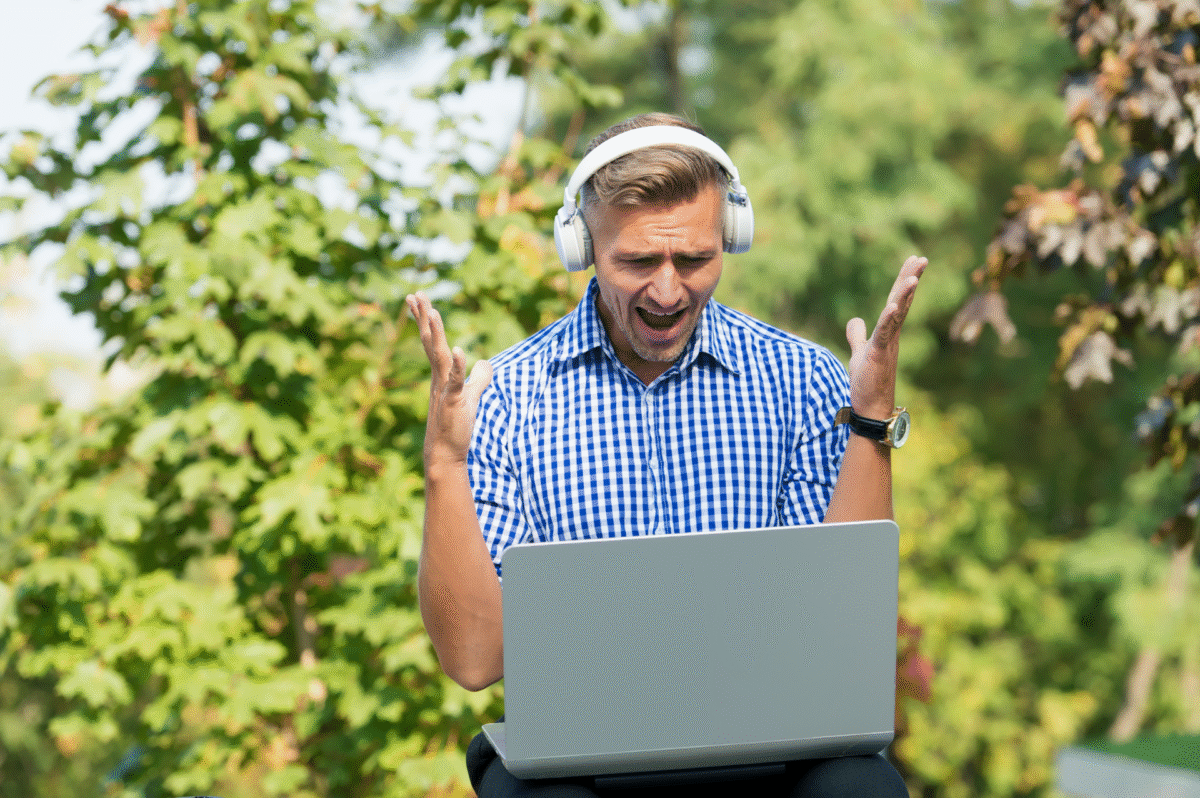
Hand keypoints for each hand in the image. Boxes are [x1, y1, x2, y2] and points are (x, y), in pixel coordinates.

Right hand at [406, 292, 492, 467]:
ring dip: (436, 333)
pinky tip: (460, 350)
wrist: (446, 453)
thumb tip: (485, 362)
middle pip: (431, 342)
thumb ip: (479, 378)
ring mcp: (444, 389)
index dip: (425, 320)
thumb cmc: (456, 426)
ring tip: (432, 311)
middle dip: (424, 317)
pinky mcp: (453, 402)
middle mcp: (438, 378)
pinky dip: (458, 365)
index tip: (417, 299)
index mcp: (441, 374)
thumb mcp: (471, 397)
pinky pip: (455, 381)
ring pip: (439, 356)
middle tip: (416, 293)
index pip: (432, 342)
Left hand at [844, 256, 925, 418]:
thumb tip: (855, 320)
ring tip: (913, 276)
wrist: (871, 408)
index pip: (897, 300)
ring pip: (897, 314)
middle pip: (902, 301)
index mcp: (888, 332)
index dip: (903, 280)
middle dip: (910, 279)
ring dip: (904, 295)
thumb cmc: (867, 382)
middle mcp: (892, 335)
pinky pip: (885, 333)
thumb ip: (858, 335)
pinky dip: (889, 318)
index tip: (912, 260)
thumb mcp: (859, 352)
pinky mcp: (879, 354)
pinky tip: (894, 305)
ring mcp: (887, 344)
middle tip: (921, 258)